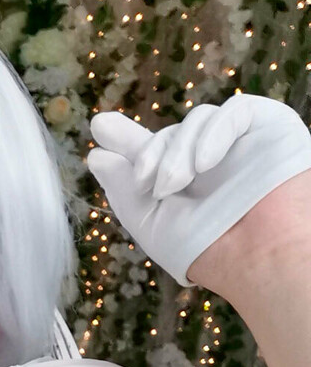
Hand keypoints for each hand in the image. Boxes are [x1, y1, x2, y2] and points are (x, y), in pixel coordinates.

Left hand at [85, 96, 310, 286]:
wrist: (256, 255)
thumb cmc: (205, 248)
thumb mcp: (149, 220)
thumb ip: (123, 186)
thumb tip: (96, 154)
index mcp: (186, 183)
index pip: (155, 151)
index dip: (127, 140)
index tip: (99, 127)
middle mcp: (213, 161)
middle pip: (170, 134)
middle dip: (150, 155)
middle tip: (148, 184)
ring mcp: (240, 142)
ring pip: (197, 120)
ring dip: (177, 151)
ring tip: (172, 185)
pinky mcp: (269, 125)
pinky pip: (235, 111)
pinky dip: (212, 133)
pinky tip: (203, 165)